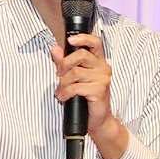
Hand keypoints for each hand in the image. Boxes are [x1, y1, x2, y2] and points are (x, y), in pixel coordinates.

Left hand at [51, 34, 127, 158]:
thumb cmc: (86, 99)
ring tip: (60, 91)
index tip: (70, 40)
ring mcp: (103, 79)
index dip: (83, 38)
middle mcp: (104, 68)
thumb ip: (65, 62)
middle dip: (64, 63)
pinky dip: (65, 92)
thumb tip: (56, 49)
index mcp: (99, 62)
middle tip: (58, 74)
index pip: (95, 43)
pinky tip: (63, 97)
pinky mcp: (99, 91)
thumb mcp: (74, 78)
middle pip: (81, 55)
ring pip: (75, 72)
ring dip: (63, 83)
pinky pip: (76, 87)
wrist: (98, 120)